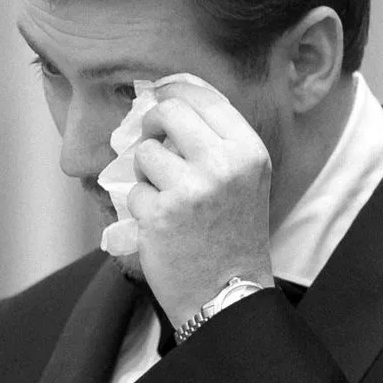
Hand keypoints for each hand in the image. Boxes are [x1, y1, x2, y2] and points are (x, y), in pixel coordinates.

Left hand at [107, 75, 274, 322]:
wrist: (228, 293)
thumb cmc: (232, 235)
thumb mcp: (244, 179)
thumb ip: (215, 141)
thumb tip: (167, 101)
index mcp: (248, 151)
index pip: (203, 97)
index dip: (174, 90)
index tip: (160, 95)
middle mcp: (222, 164)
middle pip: (169, 111)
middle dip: (151, 122)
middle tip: (150, 136)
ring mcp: (190, 189)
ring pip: (145, 152)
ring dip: (145, 173)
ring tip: (165, 197)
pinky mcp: (160, 214)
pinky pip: (134, 191)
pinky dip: (142, 208)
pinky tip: (162, 226)